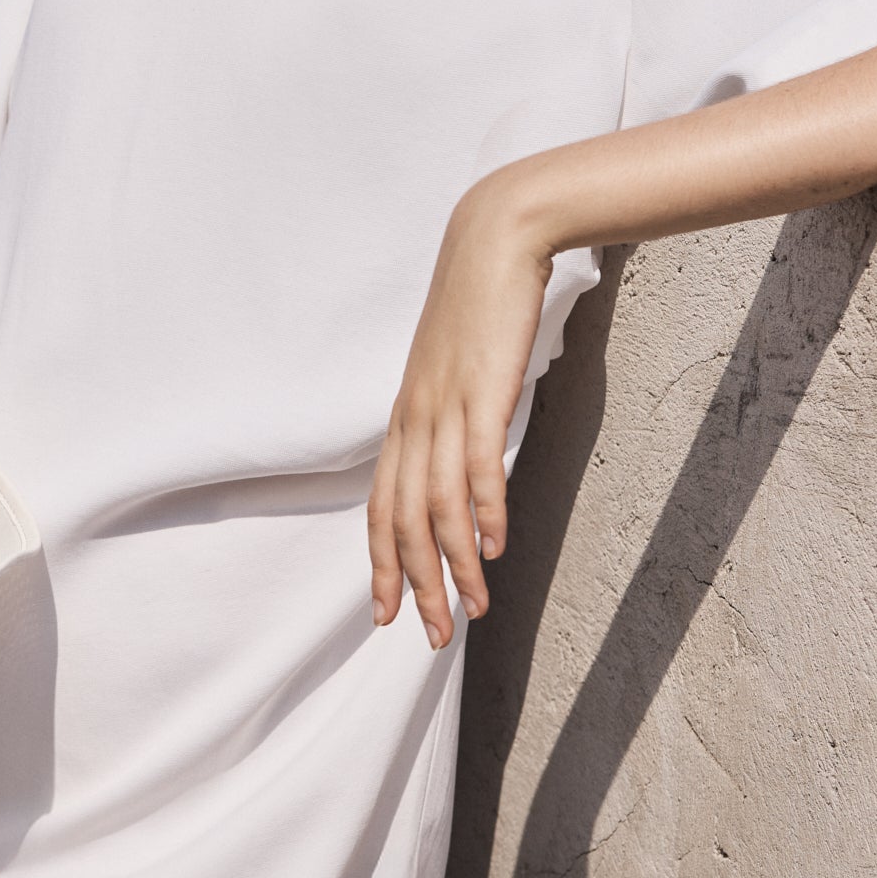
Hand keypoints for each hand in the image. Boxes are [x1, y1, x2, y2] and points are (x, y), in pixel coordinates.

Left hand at [369, 172, 551, 650]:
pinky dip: (483, 511)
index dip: (381, 565)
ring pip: (438, 505)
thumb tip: (462, 456)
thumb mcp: (454, 370)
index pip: (382, 508)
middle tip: (433, 636)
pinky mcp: (482, 392)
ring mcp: (445, 406)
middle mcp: (415, 419)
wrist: (492, 240)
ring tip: (471, 608)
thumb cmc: (477, 306)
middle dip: (415, 585)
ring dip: (454, 564)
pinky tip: (495, 548)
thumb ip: (451, 414)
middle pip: (404, 521)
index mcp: (405, 418)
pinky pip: (477, 464)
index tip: (386, 614)